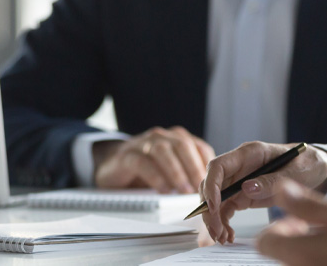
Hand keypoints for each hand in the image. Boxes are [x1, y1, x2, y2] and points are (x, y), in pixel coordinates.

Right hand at [93, 126, 213, 192]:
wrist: (113, 165)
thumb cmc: (147, 168)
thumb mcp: (171, 169)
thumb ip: (188, 173)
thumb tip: (210, 190)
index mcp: (176, 138)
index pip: (198, 146)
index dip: (207, 163)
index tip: (213, 181)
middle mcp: (162, 137)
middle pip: (183, 145)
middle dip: (194, 166)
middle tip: (200, 186)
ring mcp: (143, 144)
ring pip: (163, 151)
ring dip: (176, 171)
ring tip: (183, 190)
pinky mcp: (127, 155)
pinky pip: (143, 163)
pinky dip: (155, 176)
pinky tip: (163, 190)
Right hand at [200, 141, 326, 243]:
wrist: (314, 168)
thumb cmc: (306, 162)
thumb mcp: (295, 171)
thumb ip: (272, 179)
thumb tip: (245, 188)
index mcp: (250, 153)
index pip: (219, 166)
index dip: (211, 185)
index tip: (214, 206)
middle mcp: (239, 167)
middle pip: (211, 185)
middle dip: (209, 209)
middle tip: (216, 230)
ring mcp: (239, 181)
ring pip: (215, 200)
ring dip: (214, 219)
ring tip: (222, 237)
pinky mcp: (242, 196)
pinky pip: (225, 209)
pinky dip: (223, 223)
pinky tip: (228, 235)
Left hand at [256, 179, 326, 265]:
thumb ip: (309, 204)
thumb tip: (280, 189)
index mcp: (303, 254)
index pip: (264, 242)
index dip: (276, 226)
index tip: (297, 220)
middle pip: (279, 254)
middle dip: (292, 238)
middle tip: (319, 227)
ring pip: (295, 262)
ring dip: (306, 249)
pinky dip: (318, 260)